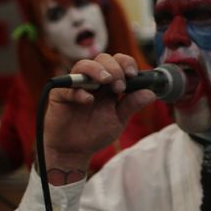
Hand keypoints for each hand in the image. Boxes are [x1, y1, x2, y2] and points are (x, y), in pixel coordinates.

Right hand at [43, 54, 155, 173]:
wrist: (74, 151)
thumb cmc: (95, 133)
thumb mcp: (118, 119)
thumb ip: (132, 105)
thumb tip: (151, 93)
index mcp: (108, 84)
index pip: (118, 62)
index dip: (126, 63)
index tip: (133, 75)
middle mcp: (92, 81)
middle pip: (103, 59)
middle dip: (115, 68)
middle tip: (119, 86)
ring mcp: (75, 86)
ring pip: (84, 65)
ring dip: (97, 70)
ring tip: (106, 81)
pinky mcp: (60, 95)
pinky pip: (67, 87)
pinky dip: (79, 91)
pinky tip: (88, 100)